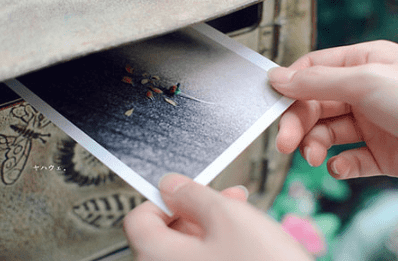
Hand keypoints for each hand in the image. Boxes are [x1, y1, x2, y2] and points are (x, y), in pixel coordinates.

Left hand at [124, 174, 312, 260]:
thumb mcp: (227, 216)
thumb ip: (191, 195)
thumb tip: (169, 184)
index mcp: (157, 257)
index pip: (139, 219)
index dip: (164, 198)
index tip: (188, 191)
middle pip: (164, 233)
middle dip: (196, 209)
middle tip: (227, 197)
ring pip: (187, 248)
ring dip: (211, 225)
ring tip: (243, 216)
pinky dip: (218, 246)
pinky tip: (244, 238)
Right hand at [268, 40, 397, 178]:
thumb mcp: (365, 81)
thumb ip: (316, 82)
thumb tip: (278, 78)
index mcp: (363, 64)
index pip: (313, 72)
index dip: (291, 87)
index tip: (273, 103)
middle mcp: (365, 93)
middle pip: (315, 106)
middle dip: (298, 124)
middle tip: (287, 141)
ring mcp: (371, 124)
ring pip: (327, 134)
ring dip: (314, 146)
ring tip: (314, 157)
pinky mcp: (379, 154)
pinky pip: (348, 159)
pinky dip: (340, 165)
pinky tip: (341, 167)